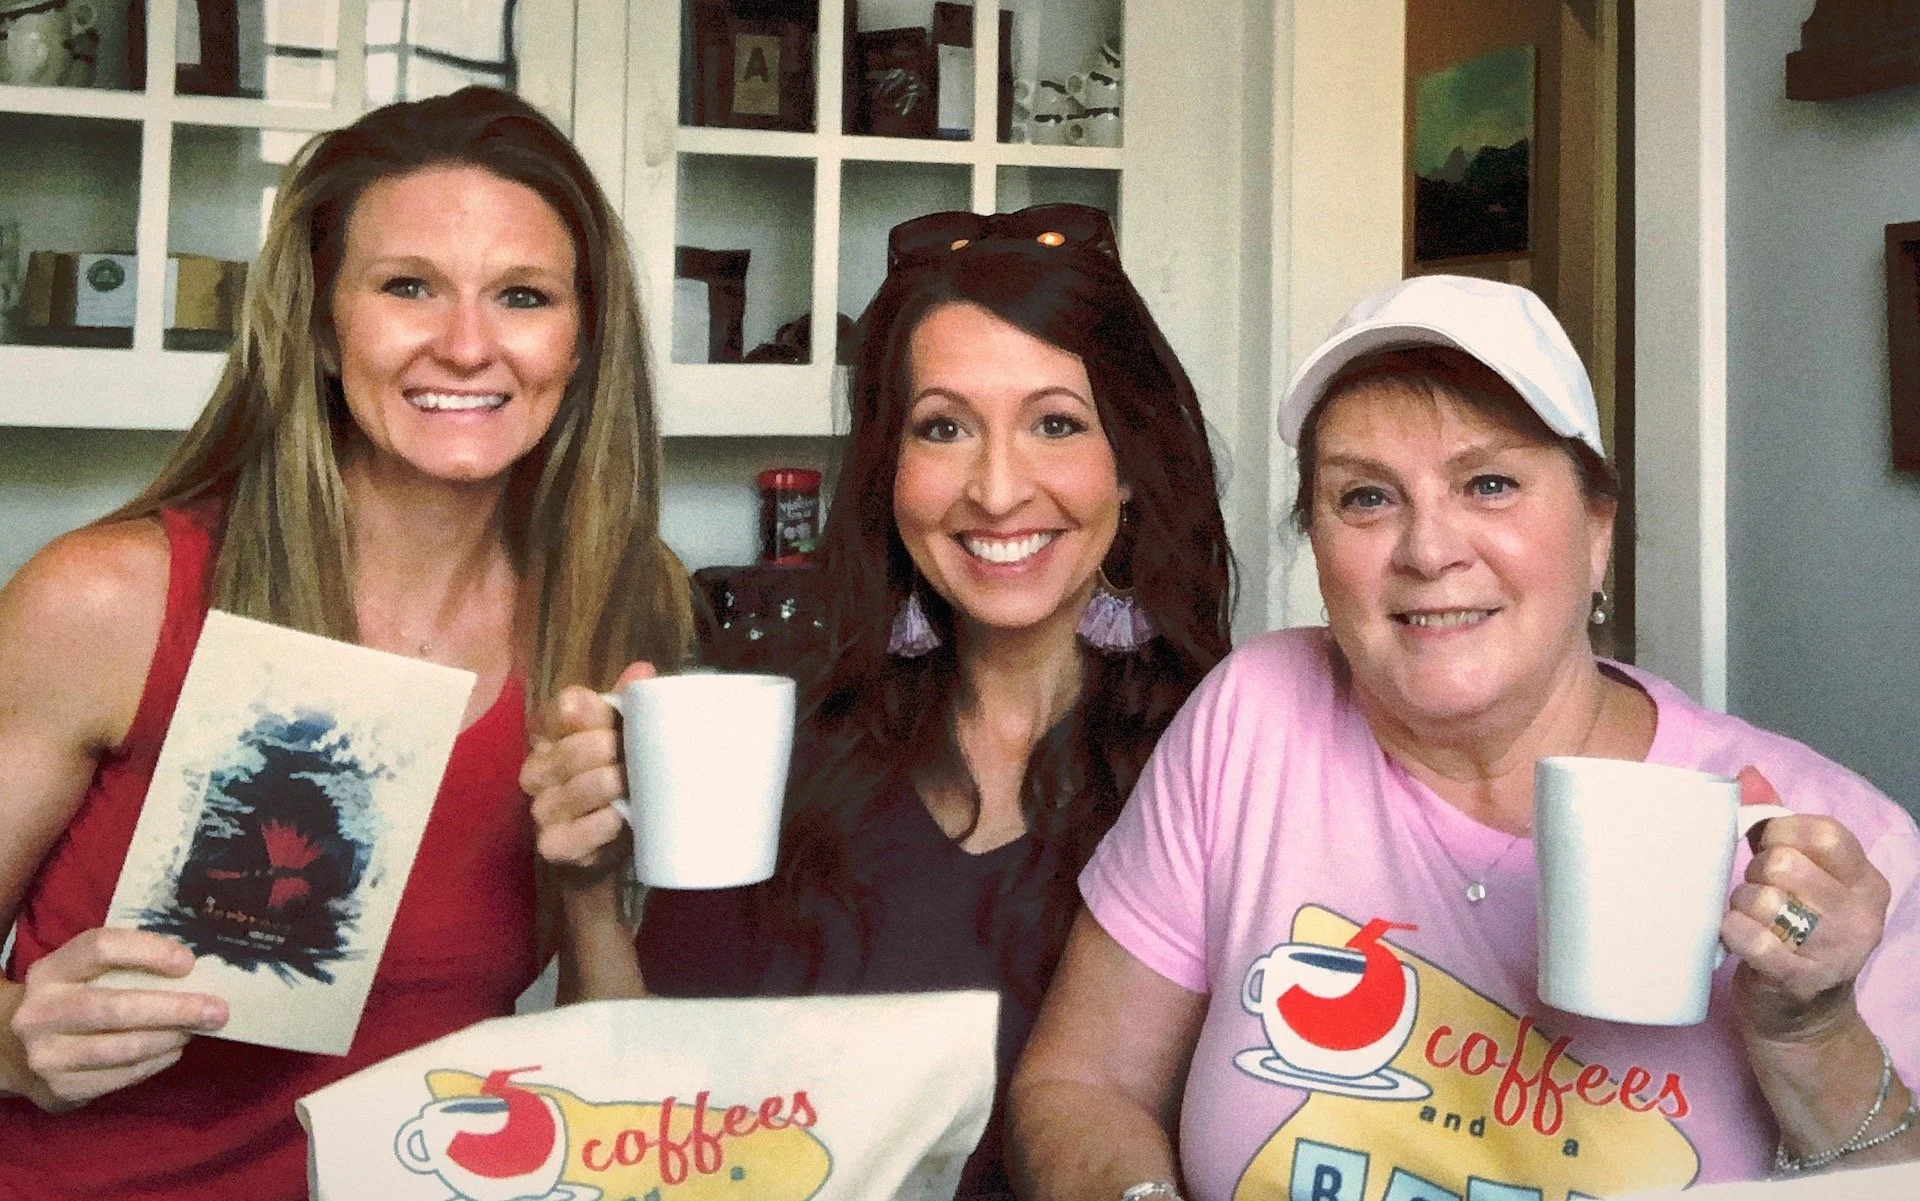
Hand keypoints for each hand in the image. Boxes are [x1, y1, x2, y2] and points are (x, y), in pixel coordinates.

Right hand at [10, 928, 225, 1110]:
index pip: (100, 949)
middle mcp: (40, 1012)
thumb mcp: (80, 974)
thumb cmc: (68, 999)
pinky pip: (120, 1077)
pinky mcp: (60, 1089)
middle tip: (216, 1010)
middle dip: (175, 1008)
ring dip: (169, 1038)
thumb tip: (193, 970)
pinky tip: (172, 1051)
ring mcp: (46, 1055)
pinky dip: (155, 1063)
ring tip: (196, 1029)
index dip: (148, 952)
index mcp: (50, 971)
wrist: (10, 1049)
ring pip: (122, 1047)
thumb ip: (123, 966)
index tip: (188, 962)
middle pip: (116, 1006)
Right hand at [522, 661, 654, 879]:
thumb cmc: (623, 766)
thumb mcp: (626, 731)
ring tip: (626, 782)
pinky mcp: (554, 845)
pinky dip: (594, 827)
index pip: (561, 711)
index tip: (609, 716)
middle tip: (625, 752)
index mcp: (552, 732)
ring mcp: (543, 809)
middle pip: (564, 753)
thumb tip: (642, 673)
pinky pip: (568, 836)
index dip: (588, 712)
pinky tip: (615, 817)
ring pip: (565, 794)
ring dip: (599, 786)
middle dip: (598, 750)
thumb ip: (631, 702)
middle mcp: (538, 769)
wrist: (627, 828)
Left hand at [1721, 766, 1891, 1043]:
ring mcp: (1836, 951)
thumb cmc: (1793, 931)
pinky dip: (1732, 930)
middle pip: (1786, 864)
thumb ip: (1777, 822)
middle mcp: (1861, 915)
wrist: (1801, 1015)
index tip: (1767, 848)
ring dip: (1742, 904)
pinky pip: (1751, 937)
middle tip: (1758, 891)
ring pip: (1765, 899)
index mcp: (1867, 881)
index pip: (1824, 833)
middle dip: (1757, 873)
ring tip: (1749, 917)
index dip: (1781, 832)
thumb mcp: (1800, 875)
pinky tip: (1734, 935)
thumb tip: (1748, 774)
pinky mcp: (1801, 979)